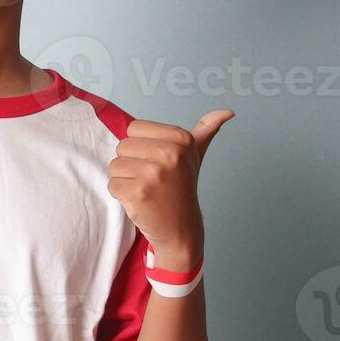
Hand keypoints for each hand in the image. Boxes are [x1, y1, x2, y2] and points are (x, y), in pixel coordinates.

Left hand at [106, 110, 233, 268]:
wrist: (181, 228)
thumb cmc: (182, 188)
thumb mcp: (196, 155)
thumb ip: (206, 130)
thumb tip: (227, 111)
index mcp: (181, 139)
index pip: (134, 128)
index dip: (140, 146)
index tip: (157, 161)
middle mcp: (170, 154)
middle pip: (123, 146)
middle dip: (131, 163)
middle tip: (151, 179)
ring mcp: (154, 174)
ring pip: (115, 165)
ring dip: (125, 179)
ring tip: (145, 189)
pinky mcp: (139, 193)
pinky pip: (112, 184)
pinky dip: (121, 195)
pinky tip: (140, 201)